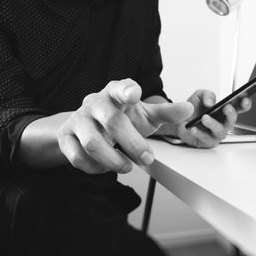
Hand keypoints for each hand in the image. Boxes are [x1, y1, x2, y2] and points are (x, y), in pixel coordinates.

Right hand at [57, 79, 192, 173]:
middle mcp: (95, 103)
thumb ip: (167, 113)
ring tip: (127, 167)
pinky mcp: (66, 136)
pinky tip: (105, 167)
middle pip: (112, 122)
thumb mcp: (146, 115)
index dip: (127, 90)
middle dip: (133, 144)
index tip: (135, 94)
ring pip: (93, 142)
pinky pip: (77, 156)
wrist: (90, 125)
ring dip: (113, 160)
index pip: (121, 88)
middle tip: (148, 159)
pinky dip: (94, 167)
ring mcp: (78, 119)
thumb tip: (189, 109)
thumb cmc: (123, 117)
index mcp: (116, 93)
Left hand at [176, 89, 251, 147]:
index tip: (244, 98)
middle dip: (231, 113)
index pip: (240, 107)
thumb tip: (210, 102)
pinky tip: (194, 128)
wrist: (179, 120)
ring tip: (205, 118)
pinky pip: (205, 138)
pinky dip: (199, 132)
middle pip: (232, 120)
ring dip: (213, 123)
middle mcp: (223, 123)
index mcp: (225, 110)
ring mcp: (216, 133)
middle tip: (226, 107)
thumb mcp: (200, 95)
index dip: (244, 103)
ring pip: (220, 131)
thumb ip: (206, 95)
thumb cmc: (194, 109)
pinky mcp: (207, 141)